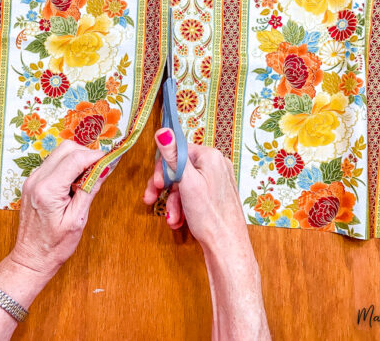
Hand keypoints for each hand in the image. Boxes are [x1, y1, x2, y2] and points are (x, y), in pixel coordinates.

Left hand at [8, 140, 108, 279]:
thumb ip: (89, 190)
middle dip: (86, 154)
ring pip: (59, 153)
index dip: (96, 155)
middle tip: (100, 168)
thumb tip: (104, 168)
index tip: (110, 159)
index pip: (75, 158)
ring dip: (77, 159)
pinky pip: (53, 163)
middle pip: (66, 148)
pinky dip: (67, 166)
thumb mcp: (77, 220)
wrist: (31, 258)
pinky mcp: (32, 182)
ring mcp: (32, 179)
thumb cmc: (54, 246)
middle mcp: (37, 180)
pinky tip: (75, 182)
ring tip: (88, 177)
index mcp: (48, 190)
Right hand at [142, 128, 248, 251]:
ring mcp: (217, 180)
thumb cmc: (210, 216)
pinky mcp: (216, 194)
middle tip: (151, 198)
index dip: (163, 168)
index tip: (156, 184)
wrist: (227, 247)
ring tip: (171, 218)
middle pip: (180, 168)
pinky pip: (193, 194)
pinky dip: (183, 207)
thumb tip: (164, 131)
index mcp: (210, 156)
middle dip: (165, 188)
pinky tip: (179, 220)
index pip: (178, 150)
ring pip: (184, 184)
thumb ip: (173, 156)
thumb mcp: (186, 183)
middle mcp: (216, 164)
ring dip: (173, 202)